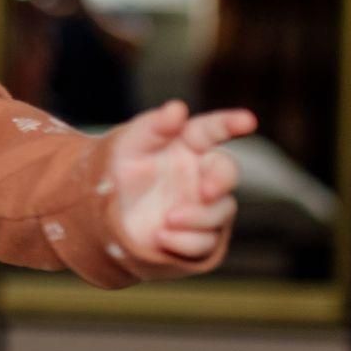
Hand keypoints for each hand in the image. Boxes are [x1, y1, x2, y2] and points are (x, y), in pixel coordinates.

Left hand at [109, 100, 256, 260]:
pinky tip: (162, 237)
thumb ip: (154, 125)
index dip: (230, 123)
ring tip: (166, 220)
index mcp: (190, 145)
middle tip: (206, 191)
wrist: (103, 215)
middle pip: (227, 174)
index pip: (213, 130)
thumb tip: (178, 108)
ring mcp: (204, 206)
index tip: (247, 120)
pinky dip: (185, 242)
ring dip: (197, 217)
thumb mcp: (130, 145)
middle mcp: (202, 174)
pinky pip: (205, 243)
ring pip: (220, 212)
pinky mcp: (198, 236)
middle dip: (221, 181)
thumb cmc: (121, 169)